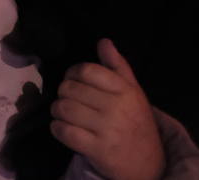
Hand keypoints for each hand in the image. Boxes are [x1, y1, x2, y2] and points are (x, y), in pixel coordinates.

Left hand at [50, 39, 163, 179]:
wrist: (149, 164)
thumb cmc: (135, 122)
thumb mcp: (133, 92)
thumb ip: (117, 66)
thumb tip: (104, 41)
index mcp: (125, 91)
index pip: (87, 71)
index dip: (73, 73)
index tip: (73, 80)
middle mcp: (117, 108)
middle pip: (70, 89)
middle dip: (63, 93)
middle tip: (69, 100)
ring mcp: (108, 129)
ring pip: (63, 109)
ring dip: (57, 111)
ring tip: (65, 115)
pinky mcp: (97, 149)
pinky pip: (64, 131)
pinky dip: (57, 129)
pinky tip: (64, 129)